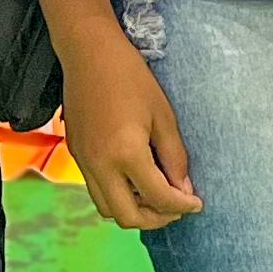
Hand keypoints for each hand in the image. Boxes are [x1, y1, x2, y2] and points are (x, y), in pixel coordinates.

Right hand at [59, 29, 199, 229]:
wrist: (88, 53)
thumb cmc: (130, 77)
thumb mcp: (163, 115)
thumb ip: (174, 157)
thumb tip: (183, 189)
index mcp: (126, 154)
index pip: (158, 197)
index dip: (182, 205)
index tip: (196, 203)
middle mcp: (100, 165)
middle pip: (128, 216)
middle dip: (156, 219)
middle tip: (177, 207)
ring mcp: (83, 162)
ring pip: (107, 209)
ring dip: (133, 211)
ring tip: (156, 196)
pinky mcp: (75, 155)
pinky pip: (96, 190)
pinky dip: (117, 195)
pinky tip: (135, 180)